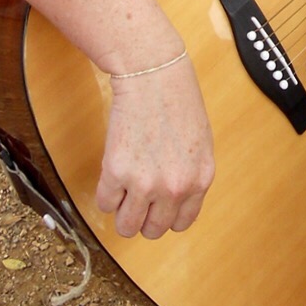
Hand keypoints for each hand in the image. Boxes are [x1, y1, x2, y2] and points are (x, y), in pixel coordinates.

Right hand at [94, 59, 215, 238]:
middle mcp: (175, 187)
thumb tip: (173, 202)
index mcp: (200, 180)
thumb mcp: (199, 145)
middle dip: (142, 218)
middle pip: (152, 230)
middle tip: (136, 199)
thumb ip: (189, 176)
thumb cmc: (177, 102)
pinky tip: (113, 172)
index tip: (156, 207)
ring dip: (121, 212)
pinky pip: (105, 203)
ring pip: (126, 226)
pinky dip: (106, 193)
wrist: (153, 75)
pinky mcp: (117, 172)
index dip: (165, 216)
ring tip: (122, 191)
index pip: (181, 223)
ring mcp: (146, 183)